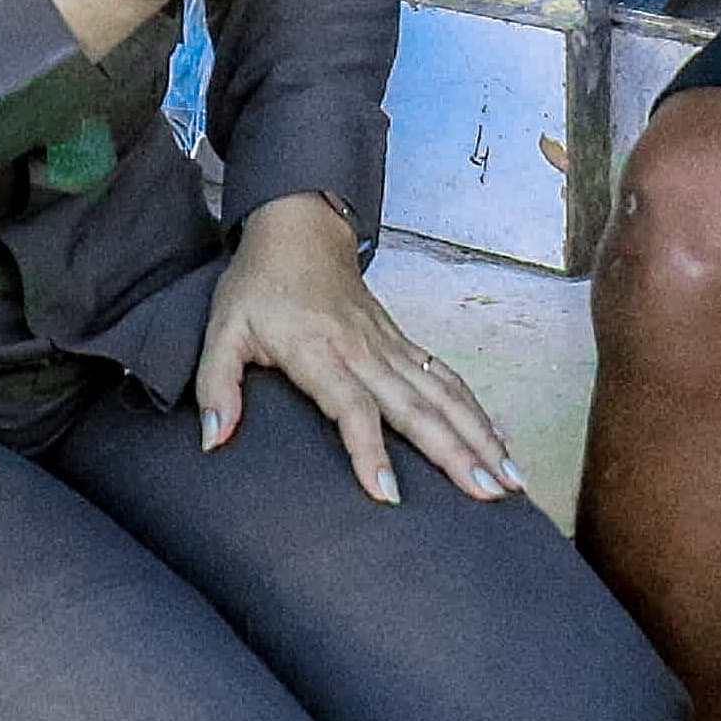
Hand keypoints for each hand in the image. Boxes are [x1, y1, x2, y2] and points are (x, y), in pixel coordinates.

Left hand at [195, 193, 524, 504]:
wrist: (299, 227)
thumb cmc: (258, 284)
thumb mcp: (222, 330)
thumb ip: (217, 385)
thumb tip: (211, 439)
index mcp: (318, 350)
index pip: (350, 405)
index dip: (367, 448)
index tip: (387, 492)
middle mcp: (363, 350)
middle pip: (416, 406)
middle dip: (456, 452)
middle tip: (488, 492)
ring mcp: (390, 345)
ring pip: (443, 395)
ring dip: (480, 435)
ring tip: (509, 479)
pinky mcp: (403, 343)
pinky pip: (446, 379)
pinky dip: (477, 410)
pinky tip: (500, 440)